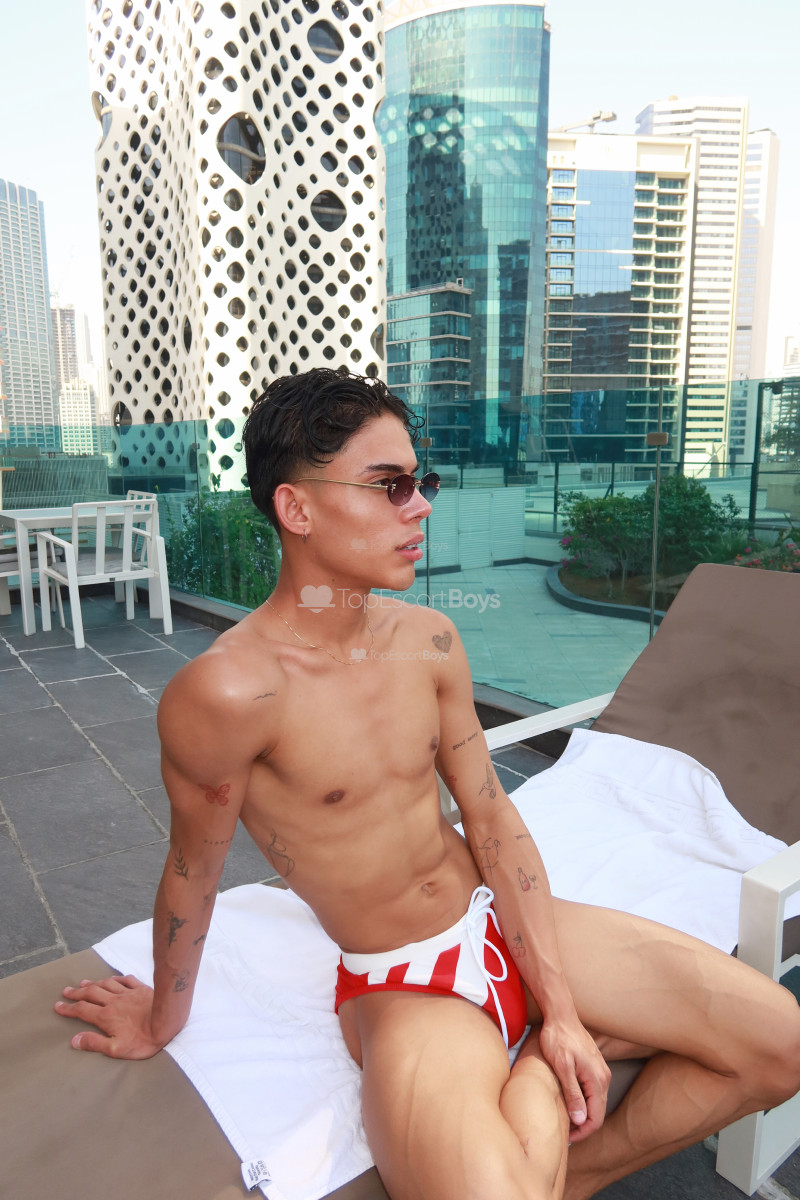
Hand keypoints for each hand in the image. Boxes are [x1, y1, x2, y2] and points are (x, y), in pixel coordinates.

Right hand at [55, 975, 164, 1059]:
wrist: (168, 1021)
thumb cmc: (143, 1039)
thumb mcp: (116, 1049)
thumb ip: (94, 1043)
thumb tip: (74, 1040)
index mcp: (106, 1017)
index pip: (82, 1010)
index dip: (68, 1008)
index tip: (58, 1006)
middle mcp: (114, 1001)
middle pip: (91, 994)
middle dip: (77, 993)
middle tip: (66, 991)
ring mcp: (128, 993)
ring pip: (106, 984)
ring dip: (94, 983)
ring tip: (84, 982)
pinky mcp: (141, 988)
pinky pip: (125, 979)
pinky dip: (116, 978)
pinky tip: (113, 978)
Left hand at [538, 1012, 610, 1142]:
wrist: (561, 1014)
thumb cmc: (558, 1038)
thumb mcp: (562, 1066)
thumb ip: (572, 1093)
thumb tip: (580, 1120)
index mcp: (597, 1080)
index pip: (595, 1118)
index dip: (583, 1132)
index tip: (567, 1137)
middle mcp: (603, 1077)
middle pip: (597, 1112)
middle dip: (583, 1125)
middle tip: (564, 1132)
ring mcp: (600, 1071)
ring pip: (595, 1102)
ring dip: (583, 1114)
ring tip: (566, 1120)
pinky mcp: (594, 1066)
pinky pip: (592, 1091)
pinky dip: (583, 1101)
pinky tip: (570, 1102)